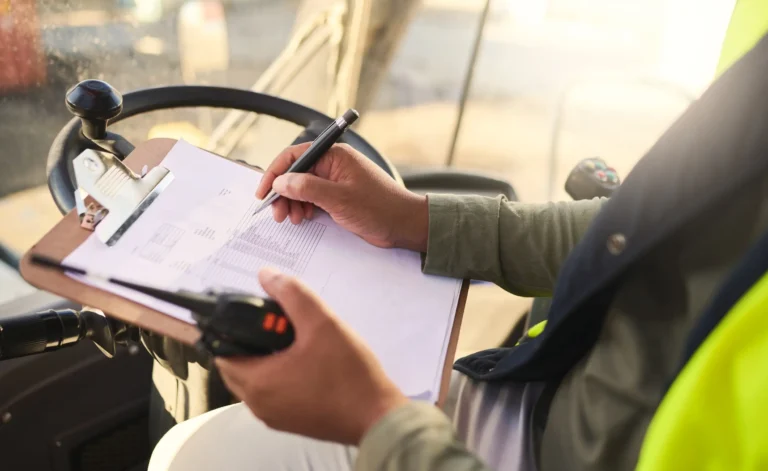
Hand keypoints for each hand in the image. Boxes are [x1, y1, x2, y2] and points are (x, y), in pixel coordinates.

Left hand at [216, 268, 408, 444]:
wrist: (377, 417)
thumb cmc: (348, 372)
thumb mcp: (321, 323)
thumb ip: (291, 294)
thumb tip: (266, 275)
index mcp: (257, 383)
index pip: (222, 351)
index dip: (231, 327)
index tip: (253, 312)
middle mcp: (258, 405)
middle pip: (236, 366)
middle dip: (249, 342)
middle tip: (276, 322)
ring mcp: (275, 417)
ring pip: (255, 381)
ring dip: (264, 358)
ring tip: (293, 338)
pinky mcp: (292, 421)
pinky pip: (273, 394)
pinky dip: (278, 375)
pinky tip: (304, 361)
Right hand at [256, 143, 427, 250]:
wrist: (404, 225)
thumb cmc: (380, 208)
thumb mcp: (339, 199)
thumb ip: (307, 188)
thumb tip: (281, 182)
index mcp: (334, 156)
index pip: (294, 157)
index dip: (275, 174)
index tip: (263, 192)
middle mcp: (334, 165)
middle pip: (296, 173)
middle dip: (283, 193)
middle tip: (277, 213)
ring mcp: (336, 181)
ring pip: (303, 187)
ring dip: (293, 202)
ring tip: (292, 219)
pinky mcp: (339, 196)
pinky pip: (313, 198)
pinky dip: (304, 207)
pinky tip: (303, 218)